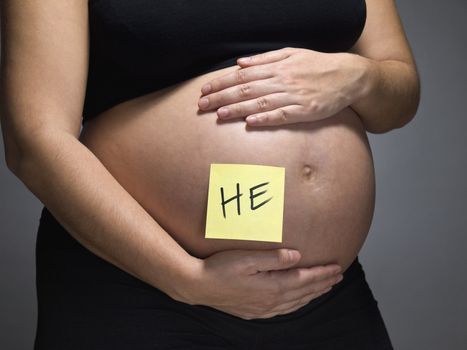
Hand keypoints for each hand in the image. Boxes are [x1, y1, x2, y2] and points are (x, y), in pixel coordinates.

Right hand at [187, 248, 342, 319]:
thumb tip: (296, 256)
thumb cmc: (220, 268)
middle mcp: (270, 301)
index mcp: (272, 286)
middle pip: (303, 292)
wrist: (197, 286)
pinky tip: (298, 301)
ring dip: (312, 295)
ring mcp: (262, 309)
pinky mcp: (253, 311)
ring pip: (295, 302)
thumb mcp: (247, 258)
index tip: (337, 268)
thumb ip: (273, 257)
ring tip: (324, 288)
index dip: (322, 274)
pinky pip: (283, 310)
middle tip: (338, 277)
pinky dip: (296, 304)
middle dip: (323, 284)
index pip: (304, 279)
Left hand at [197, 47, 366, 126]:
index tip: (205, 89)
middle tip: (203, 105)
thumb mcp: (292, 53)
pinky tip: (250, 122)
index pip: (243, 75)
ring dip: (238, 108)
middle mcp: (283, 80)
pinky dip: (266, 118)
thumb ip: (265, 58)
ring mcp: (294, 96)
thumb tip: (240, 62)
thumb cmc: (317, 65)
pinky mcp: (305, 111)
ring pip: (261, 102)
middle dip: (222, 96)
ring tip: (220, 114)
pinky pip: (283, 115)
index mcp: (278, 67)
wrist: (348, 76)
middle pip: (247, 88)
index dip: (222, 82)